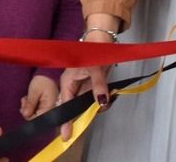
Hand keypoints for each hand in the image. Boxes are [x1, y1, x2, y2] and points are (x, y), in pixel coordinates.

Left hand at [19, 74, 58, 119]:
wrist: (48, 75)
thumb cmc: (42, 81)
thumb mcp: (34, 91)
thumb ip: (30, 103)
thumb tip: (25, 115)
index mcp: (49, 108)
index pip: (37, 119)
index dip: (27, 115)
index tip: (23, 106)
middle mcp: (50, 112)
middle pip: (35, 119)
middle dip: (27, 111)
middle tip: (24, 100)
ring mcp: (48, 110)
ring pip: (34, 116)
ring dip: (28, 108)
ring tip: (26, 99)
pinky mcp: (45, 109)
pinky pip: (36, 112)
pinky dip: (30, 107)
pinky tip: (29, 100)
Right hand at [56, 21, 117, 139]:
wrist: (101, 41)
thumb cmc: (92, 51)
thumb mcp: (95, 68)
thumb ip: (98, 85)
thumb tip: (101, 102)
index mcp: (67, 82)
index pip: (65, 105)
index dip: (66, 120)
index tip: (66, 135)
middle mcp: (73, 87)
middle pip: (77, 108)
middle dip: (88, 111)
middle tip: (99, 106)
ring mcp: (83, 88)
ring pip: (88, 105)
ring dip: (99, 104)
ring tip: (107, 93)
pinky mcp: (92, 87)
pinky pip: (96, 99)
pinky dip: (104, 99)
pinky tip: (109, 94)